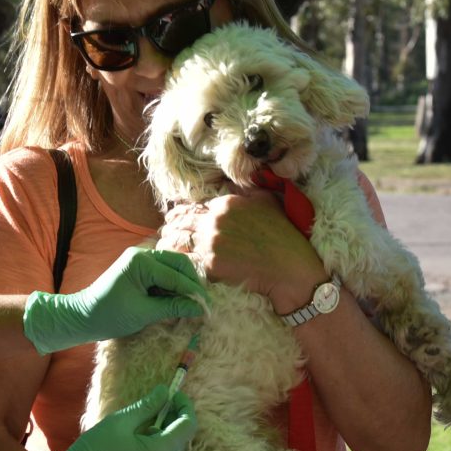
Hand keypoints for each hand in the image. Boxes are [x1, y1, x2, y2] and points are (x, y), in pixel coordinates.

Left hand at [23, 247, 208, 355]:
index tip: (208, 308)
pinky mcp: (139, 270)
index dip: (194, 293)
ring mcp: (140, 260)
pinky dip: (172, 287)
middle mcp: (142, 254)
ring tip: (191, 305)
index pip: (176, 276)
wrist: (82, 317)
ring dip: (182, 285)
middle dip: (192, 284)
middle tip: (202, 304)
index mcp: (141, 261)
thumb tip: (200, 309)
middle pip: (178, 264)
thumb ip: (173, 307)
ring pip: (172, 268)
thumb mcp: (144, 313)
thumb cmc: (109, 315)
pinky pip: (162, 274)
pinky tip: (177, 301)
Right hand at [29, 384, 196, 450]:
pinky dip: (158, 439)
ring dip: (167, 427)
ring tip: (147, 413)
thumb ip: (147, 406)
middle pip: (183, 436)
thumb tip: (164, 392)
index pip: (188, 425)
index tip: (172, 392)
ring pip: (173, 446)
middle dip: (176, 415)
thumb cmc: (95, 450)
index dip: (184, 406)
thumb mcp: (121, 422)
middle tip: (159, 399)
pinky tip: (140, 430)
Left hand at [158, 193, 323, 308]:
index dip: (181, 212)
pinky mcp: (210, 265)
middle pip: (181, 221)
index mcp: (226, 204)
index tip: (175, 217)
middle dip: (171, 226)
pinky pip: (184, 260)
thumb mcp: (267, 202)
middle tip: (165, 231)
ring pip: (177, 240)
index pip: (193, 206)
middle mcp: (215, 220)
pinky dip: (174, 260)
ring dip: (168, 242)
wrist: (288, 268)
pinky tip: (167, 262)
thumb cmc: (282, 235)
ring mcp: (211, 243)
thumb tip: (233, 183)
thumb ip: (246, 191)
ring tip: (162, 246)